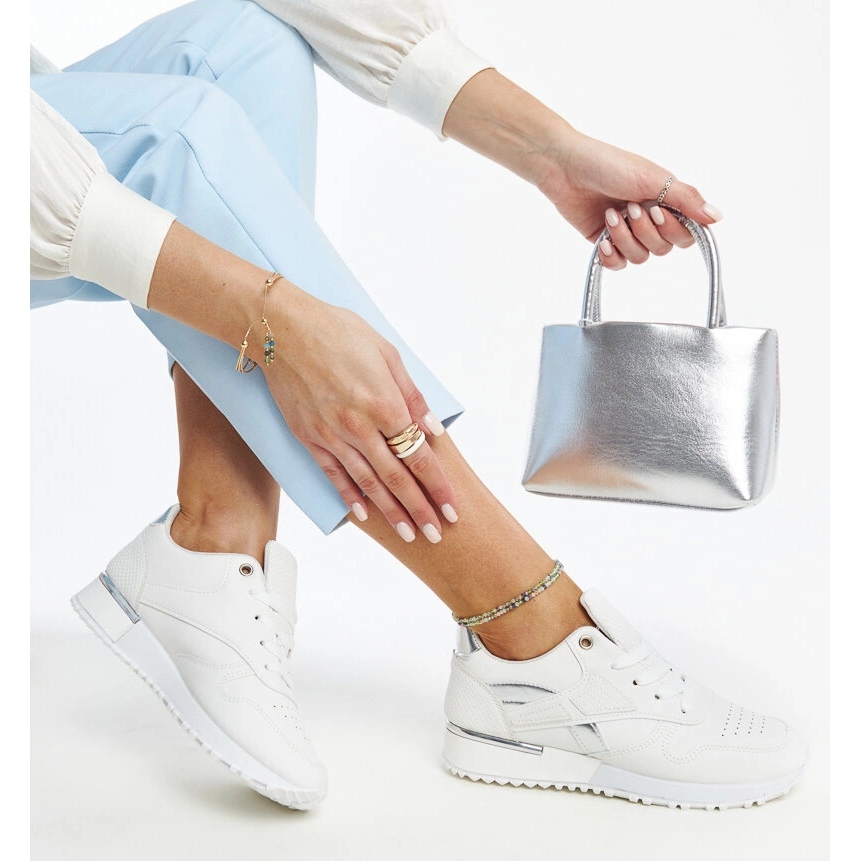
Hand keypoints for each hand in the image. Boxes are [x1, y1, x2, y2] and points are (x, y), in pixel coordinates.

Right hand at [262, 283, 458, 542]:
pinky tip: (364, 515)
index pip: (419, 457)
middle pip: (397, 479)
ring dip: (390, 512)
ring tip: (409, 534)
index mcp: (384, 405)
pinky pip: (334, 474)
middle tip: (436, 535)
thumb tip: (432, 431)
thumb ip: (412, 397)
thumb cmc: (339, 333)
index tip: (452, 509)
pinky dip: (350, 496)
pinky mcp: (309, 437)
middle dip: (420, 510)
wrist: (283, 329)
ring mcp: (332, 436)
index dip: (438, 487)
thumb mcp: (388, 355)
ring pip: (367, 483)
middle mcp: (360, 427)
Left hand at [442, 69, 722, 269]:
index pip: (686, 234)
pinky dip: (612, 256)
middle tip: (630, 207)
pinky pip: (618, 265)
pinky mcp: (604, 243)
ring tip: (611, 215)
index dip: (672, 229)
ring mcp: (626, 232)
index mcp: (665, 202)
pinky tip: (603, 240)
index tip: (656, 209)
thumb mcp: (654, 178)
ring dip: (626, 239)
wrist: (566, 169)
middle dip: (645, 231)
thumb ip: (686, 199)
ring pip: (641, 258)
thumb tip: (717, 217)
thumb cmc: (608, 164)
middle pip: (663, 249)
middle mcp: (649, 219)